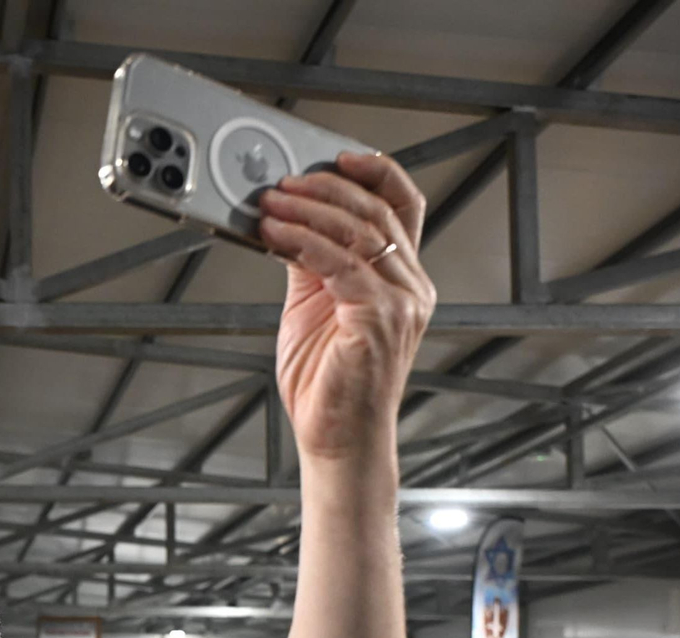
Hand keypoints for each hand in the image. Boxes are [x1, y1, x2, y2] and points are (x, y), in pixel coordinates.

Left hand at [258, 152, 434, 464]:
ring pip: (357, 231)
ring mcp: (400, 302)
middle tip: (282, 181)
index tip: (339, 156)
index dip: (377, 173)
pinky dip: (300, 242)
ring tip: (269, 202)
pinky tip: (272, 234)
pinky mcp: (378, 319)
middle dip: (325, 188)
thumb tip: (286, 218)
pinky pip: (338, 264)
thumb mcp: (316, 305)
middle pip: (376, 211)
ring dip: (306, 210)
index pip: (403, 207)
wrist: (337, 439)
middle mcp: (410, 286)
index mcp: (403, 278)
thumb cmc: (328, 382)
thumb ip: (312, 262)